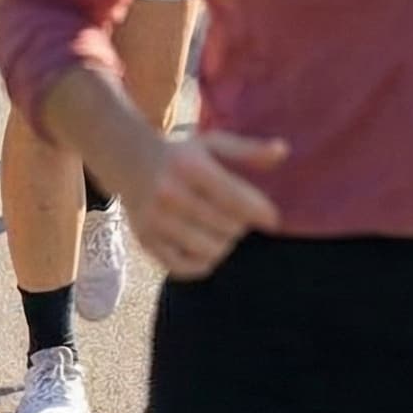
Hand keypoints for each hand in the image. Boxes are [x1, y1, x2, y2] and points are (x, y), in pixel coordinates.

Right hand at [123, 129, 287, 279]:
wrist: (129, 161)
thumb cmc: (182, 155)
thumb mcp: (213, 144)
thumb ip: (249, 150)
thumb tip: (284, 150)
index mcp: (190, 167)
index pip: (240, 202)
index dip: (263, 214)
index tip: (271, 218)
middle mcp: (170, 194)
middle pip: (230, 229)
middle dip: (240, 224)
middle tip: (234, 215)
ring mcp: (156, 220)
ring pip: (213, 251)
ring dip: (225, 243)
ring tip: (220, 229)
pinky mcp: (147, 241)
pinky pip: (189, 268)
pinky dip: (203, 261)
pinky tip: (203, 244)